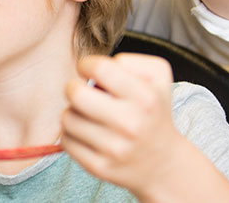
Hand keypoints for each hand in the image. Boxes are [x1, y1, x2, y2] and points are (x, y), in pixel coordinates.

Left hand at [62, 54, 188, 195]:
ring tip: (88, 115)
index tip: (90, 71)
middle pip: (75, 93)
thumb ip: (129, 61)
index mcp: (145, 98)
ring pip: (67, 118)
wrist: (163, 163)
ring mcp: (114, 149)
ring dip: (73, 112)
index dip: (86, 64)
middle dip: (74, 88)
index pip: (99, 68)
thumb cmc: (153, 110)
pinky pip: (65, 141)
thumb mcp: (158, 77)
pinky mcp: (99, 167)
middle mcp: (131, 124)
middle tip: (83, 94)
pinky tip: (86, 133)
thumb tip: (94, 68)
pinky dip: (71, 134)